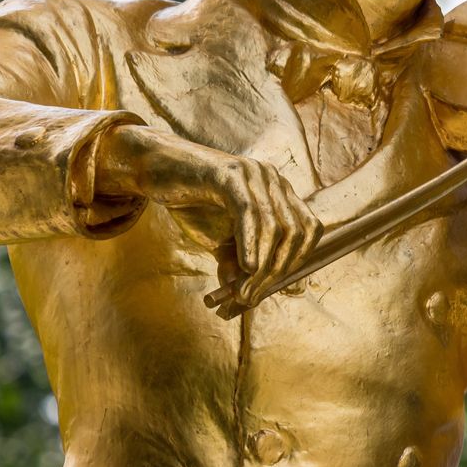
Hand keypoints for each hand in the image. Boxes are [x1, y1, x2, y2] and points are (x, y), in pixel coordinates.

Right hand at [97, 125, 322, 303]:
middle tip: (252, 295)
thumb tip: (248, 296)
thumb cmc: (192, 203)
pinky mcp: (230, 173)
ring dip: (262, 265)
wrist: (156, 170)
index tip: (273, 286)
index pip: (309, 230)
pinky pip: (248, 213)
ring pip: (273, 226)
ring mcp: (253, 173)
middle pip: (295, 231)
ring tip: (244, 290)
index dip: (296, 262)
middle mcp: (272, 179)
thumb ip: (237, 262)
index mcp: (279, 191)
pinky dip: (250, 244)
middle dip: (277, 270)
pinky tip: (245, 266)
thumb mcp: (220, 239)